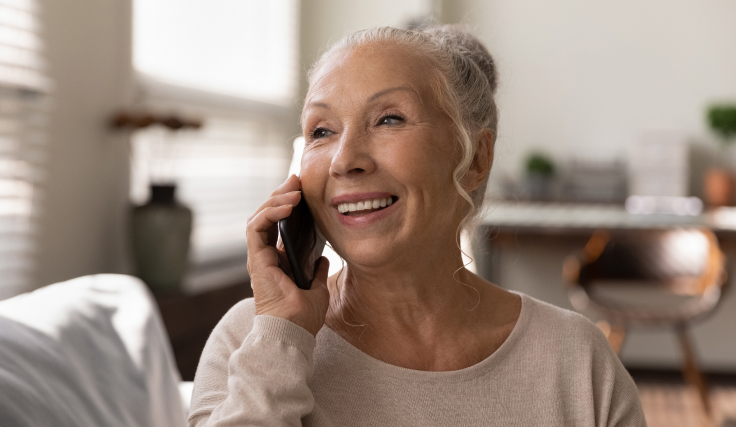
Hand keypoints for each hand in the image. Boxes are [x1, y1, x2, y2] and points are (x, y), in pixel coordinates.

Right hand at [246, 174, 330, 336]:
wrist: (293, 332)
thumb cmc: (303, 318)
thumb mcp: (317, 289)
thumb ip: (318, 273)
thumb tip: (324, 259)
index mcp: (278, 262)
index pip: (279, 226)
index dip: (289, 206)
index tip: (303, 190)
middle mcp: (266, 257)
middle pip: (267, 216)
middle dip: (281, 195)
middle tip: (297, 180)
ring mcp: (259, 256)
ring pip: (259, 217)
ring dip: (275, 199)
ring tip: (294, 188)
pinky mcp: (256, 258)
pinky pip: (256, 226)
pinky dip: (270, 212)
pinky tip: (288, 204)